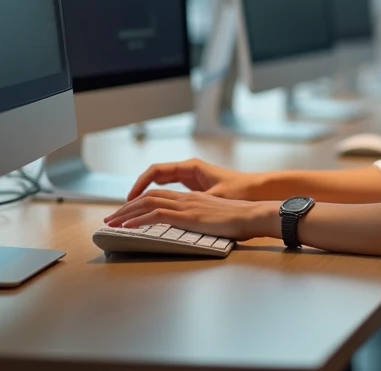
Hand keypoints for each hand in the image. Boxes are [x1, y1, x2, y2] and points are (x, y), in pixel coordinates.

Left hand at [105, 189, 277, 241]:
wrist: (252, 215)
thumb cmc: (241, 220)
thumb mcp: (217, 219)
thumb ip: (203, 221)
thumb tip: (196, 231)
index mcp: (193, 198)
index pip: (159, 196)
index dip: (140, 203)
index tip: (127, 213)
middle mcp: (186, 198)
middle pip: (148, 197)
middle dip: (126, 208)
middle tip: (111, 219)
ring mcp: (186, 206)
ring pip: (148, 204)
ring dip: (127, 213)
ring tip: (112, 223)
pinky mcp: (188, 216)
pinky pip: (157, 215)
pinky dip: (139, 220)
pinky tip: (127, 227)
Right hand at [127, 158, 263, 200]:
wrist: (259, 192)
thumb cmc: (240, 191)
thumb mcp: (215, 196)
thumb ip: (194, 201)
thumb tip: (172, 208)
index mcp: (191, 168)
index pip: (155, 172)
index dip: (139, 185)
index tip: (129, 199)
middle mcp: (189, 170)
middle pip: (154, 179)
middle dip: (136, 194)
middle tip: (121, 210)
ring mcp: (192, 179)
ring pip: (160, 186)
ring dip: (145, 198)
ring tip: (130, 213)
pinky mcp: (196, 189)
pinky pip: (170, 192)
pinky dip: (158, 199)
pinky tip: (150, 212)